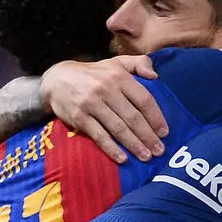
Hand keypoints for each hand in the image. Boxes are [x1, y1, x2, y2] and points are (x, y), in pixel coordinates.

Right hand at [41, 56, 168, 163]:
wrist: (57, 79)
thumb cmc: (93, 74)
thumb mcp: (116, 62)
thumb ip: (138, 63)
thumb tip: (155, 76)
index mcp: (119, 77)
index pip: (144, 99)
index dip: (156, 117)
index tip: (165, 132)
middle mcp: (106, 90)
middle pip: (133, 117)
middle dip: (148, 136)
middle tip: (160, 150)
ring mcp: (92, 104)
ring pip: (118, 128)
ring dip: (134, 145)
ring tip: (146, 157)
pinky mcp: (80, 117)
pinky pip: (99, 136)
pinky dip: (112, 149)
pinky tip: (123, 159)